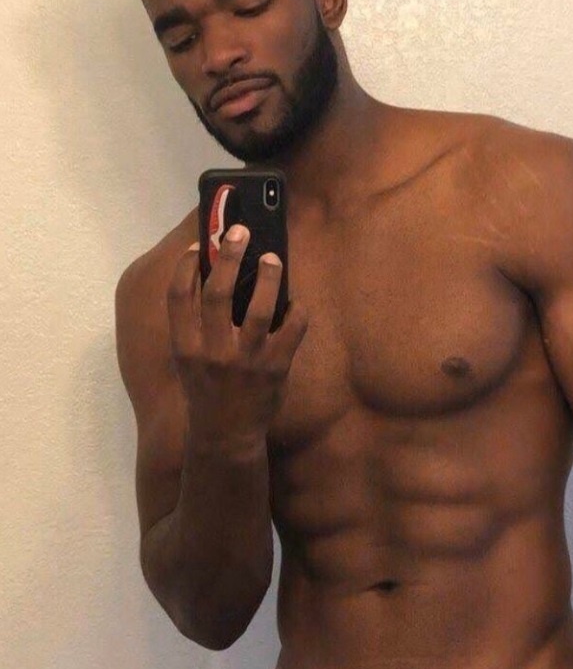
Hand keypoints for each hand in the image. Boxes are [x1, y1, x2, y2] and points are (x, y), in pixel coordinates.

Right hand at [168, 224, 307, 449]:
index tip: (199, 245)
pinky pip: (293, 329)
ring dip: (269, 277)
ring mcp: (247, 360)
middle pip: (219, 292)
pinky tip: (295, 302)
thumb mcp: (187, 361)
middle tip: (240, 231)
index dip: (187, 267)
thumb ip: (195, 326)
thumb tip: (214, 277)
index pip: (179, 297)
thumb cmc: (206, 392)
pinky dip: (297, 311)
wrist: (226, 436)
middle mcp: (213, 351)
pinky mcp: (276, 368)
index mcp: (185, 348)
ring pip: (260, 308)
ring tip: (273, 258)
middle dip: (229, 256)